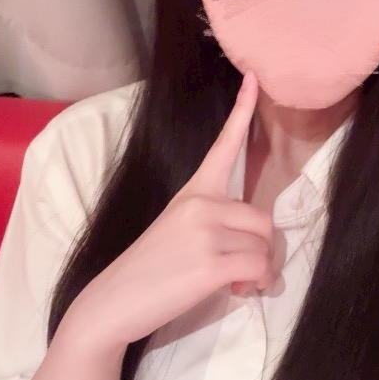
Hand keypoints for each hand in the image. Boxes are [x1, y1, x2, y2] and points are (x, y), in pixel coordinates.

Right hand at [69, 70, 275, 350]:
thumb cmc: (151, 270)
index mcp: (195, 190)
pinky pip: (258, 267)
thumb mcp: (181, 232)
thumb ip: (218, 225)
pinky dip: (255, 285)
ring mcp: (204, 229)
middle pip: (265, 220)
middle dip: (260, 250)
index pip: (224, 144)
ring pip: (265, 246)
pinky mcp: (209, 261)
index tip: (256, 76)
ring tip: (231, 282)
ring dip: (258, 271)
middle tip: (238, 270)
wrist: (113, 303)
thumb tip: (258, 245)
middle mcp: (201, 202)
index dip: (243, 110)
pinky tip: (236, 291)